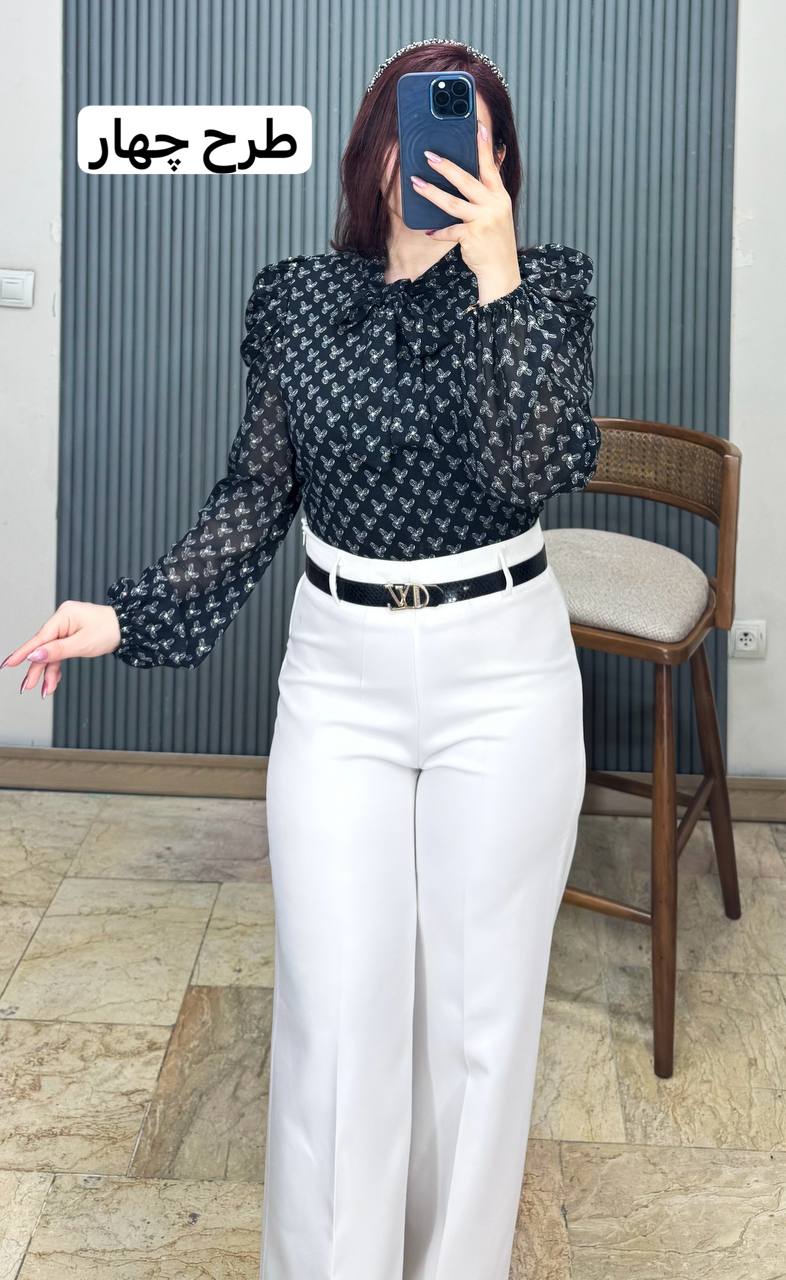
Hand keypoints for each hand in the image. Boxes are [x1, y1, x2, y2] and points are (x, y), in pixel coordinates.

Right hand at [0, 601, 122, 697]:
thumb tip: (35, 655)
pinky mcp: (71, 636)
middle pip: (43, 648)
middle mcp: (62, 620)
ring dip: (48, 672)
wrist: (129, 627)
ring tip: (45, 691)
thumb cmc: (109, 630)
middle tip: (27, 687)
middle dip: (36, 669)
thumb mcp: (83, 644)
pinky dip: (57, 667)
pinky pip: (59, 652)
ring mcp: (66, 628)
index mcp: (63, 616)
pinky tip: (54, 681)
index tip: (8, 664)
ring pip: (51, 653)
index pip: (39, 639)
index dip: (22, 653)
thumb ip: (57, 651)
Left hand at [411, 120, 521, 304]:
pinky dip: (438, 232)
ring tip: (415, 182)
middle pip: (466, 180)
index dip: (484, 146)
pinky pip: (449, 231)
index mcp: (499, 195)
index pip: (491, 166)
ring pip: (452, 203)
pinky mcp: (472, 236)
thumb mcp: (497, 212)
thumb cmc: (495, 240)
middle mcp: (493, 204)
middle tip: (429, 155)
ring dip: (431, 192)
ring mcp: (483, 220)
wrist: (502, 270)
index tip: (477, 126)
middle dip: (446, 166)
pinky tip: (428, 231)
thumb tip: (474, 172)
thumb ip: (487, 193)